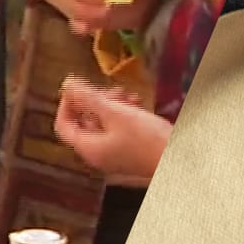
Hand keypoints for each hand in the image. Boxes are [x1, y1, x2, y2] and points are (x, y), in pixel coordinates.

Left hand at [53, 77, 169, 186]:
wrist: (180, 159)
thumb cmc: (150, 142)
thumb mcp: (116, 113)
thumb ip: (89, 98)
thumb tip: (67, 84)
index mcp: (89, 148)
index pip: (64, 125)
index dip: (67, 104)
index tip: (77, 88)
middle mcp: (98, 154)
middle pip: (84, 123)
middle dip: (94, 102)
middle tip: (110, 90)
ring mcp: (114, 155)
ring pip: (102, 124)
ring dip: (111, 106)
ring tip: (127, 96)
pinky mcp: (129, 152)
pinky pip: (117, 130)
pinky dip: (123, 115)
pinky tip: (136, 106)